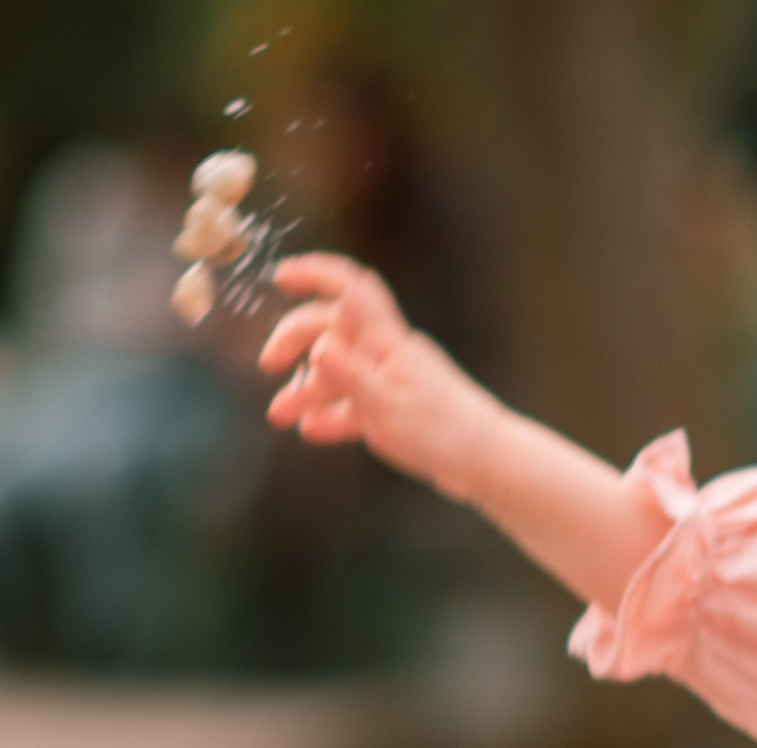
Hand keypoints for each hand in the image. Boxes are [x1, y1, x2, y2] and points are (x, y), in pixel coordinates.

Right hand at [259, 254, 499, 502]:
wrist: (488, 464)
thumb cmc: (444, 435)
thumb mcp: (388, 410)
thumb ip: (350, 378)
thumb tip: (318, 346)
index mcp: (388, 344)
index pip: (352, 290)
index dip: (316, 274)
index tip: (281, 276)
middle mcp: (389, 354)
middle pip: (334, 328)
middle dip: (295, 341)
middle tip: (268, 366)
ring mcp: (393, 381)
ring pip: (341, 371)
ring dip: (307, 388)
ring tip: (279, 415)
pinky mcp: (398, 410)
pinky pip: (357, 404)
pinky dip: (333, 414)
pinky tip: (311, 430)